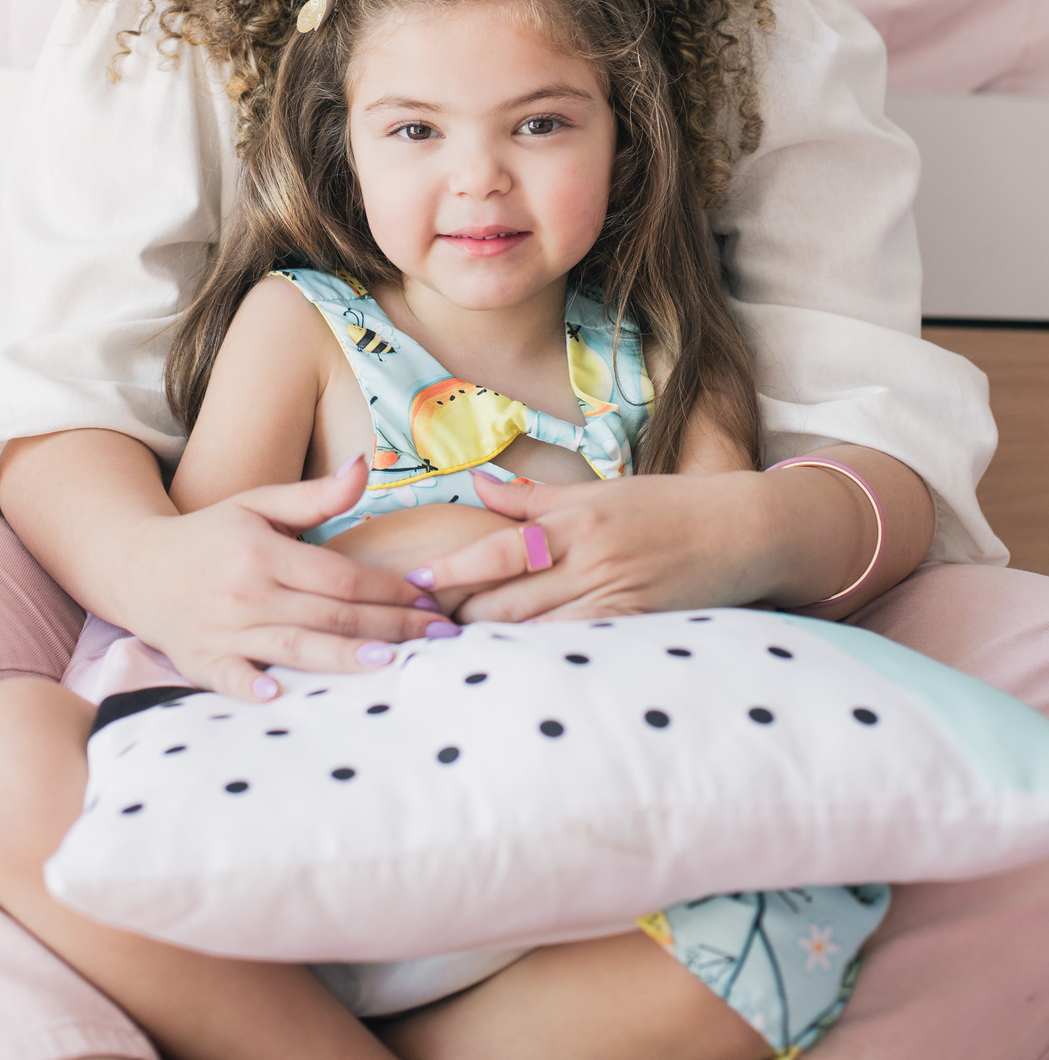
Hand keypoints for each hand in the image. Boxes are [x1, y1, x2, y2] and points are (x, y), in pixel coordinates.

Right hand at [123, 458, 446, 699]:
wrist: (137, 567)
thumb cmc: (211, 534)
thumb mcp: (259, 503)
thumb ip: (316, 495)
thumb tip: (367, 466)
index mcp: (264, 551)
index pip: (340, 576)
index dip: (388, 588)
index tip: (430, 597)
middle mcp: (246, 591)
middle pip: (329, 614)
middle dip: (389, 626)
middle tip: (439, 637)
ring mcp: (223, 630)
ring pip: (294, 648)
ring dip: (343, 658)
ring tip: (392, 664)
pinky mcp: (201, 662)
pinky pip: (232, 680)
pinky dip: (256, 689)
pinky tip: (286, 696)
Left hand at [405, 470, 774, 624]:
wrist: (743, 531)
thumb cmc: (667, 508)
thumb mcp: (600, 493)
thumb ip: (536, 498)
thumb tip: (477, 484)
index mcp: (579, 521)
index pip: (503, 549)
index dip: (457, 569)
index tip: (418, 584)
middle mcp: (594, 559)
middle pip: (513, 596)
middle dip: (462, 615)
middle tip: (417, 629)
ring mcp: (618, 598)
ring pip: (540, 629)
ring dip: (493, 645)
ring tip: (448, 659)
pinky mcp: (640, 627)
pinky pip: (580, 649)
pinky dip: (542, 661)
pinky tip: (513, 675)